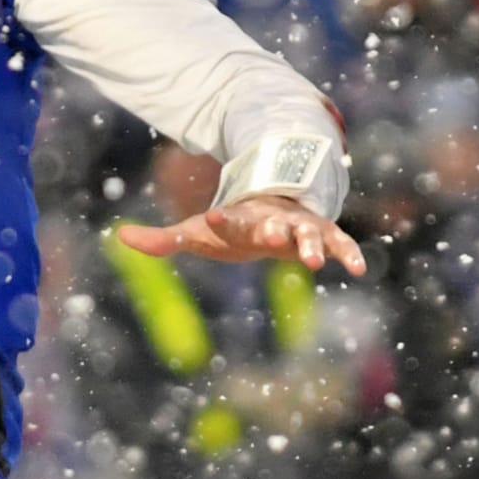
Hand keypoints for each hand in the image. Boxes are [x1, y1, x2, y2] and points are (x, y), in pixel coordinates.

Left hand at [116, 194, 366, 275]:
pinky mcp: (322, 235)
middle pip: (271, 223)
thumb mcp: (198, 233)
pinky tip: (359, 269)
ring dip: (311, 244)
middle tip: (273, 233)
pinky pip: (339, 243)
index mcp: (239, 219)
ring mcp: (299, 225)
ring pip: (307, 232)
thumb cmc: (232, 227)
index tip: (214, 216)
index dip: (222, 219)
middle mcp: (271, 219)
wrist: (273, 209)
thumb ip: (163, 240)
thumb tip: (119, 237)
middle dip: (272, 228)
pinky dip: (348, 253)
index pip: (228, 218)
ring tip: (314, 261)